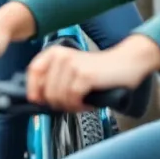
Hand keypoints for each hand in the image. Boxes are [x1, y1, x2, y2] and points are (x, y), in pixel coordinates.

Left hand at [25, 36, 159, 111]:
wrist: (125, 63)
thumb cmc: (98, 71)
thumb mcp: (70, 71)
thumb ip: (53, 80)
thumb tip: (36, 99)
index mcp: (54, 53)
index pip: (33, 72)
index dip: (34, 90)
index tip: (40, 101)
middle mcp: (61, 56)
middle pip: (46, 91)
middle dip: (58, 103)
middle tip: (71, 104)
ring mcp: (73, 65)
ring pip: (59, 97)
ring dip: (70, 106)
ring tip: (81, 103)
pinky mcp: (85, 75)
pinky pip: (73, 98)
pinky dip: (79, 105)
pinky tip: (87, 103)